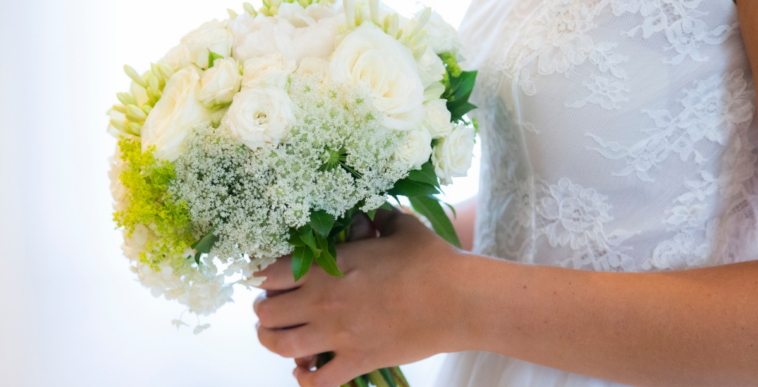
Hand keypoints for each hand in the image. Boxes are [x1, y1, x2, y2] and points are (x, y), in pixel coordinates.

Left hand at [253, 209, 466, 386]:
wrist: (458, 299)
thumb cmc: (431, 259)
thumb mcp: (401, 226)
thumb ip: (379, 216)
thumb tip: (373, 211)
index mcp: (327, 266)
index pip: (269, 275)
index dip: (260, 278)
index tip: (263, 279)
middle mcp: (323, 301)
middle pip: (266, 313)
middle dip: (263, 311)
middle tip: (271, 308)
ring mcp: (338, 334)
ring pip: (282, 346)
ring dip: (272, 342)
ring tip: (276, 338)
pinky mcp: (357, 360)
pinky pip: (317, 381)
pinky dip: (304, 379)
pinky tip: (304, 371)